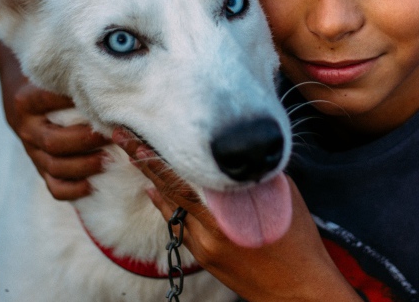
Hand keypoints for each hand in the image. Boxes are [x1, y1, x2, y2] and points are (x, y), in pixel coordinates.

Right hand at [0, 40, 109, 199]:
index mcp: (25, 102)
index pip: (47, 103)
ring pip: (53, 166)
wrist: (19, 89)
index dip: (74, 104)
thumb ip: (72, 76)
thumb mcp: (51, 72)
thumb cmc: (47, 78)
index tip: (102, 102)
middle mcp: (25, 127)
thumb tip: (112, 77)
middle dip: (86, 141)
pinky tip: (91, 185)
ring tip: (108, 160)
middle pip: (54, 142)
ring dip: (83, 166)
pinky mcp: (38, 164)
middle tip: (112, 135)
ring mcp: (30, 149)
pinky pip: (51, 186)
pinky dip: (71, 190)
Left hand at [113, 127, 361, 301]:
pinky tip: (154, 189)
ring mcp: (203, 245)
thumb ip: (252, 174)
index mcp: (230, 209)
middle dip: (144, 160)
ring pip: (170, 206)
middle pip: (169, 187)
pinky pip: (178, 224)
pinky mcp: (202, 256)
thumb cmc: (297, 238)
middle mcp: (211, 227)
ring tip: (132, 155)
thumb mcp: (281, 196)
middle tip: (121, 135)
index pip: (185, 174)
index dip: (158, 152)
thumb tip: (231, 153)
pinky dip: (166, 204)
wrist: (296, 289)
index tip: (138, 132)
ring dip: (153, 179)